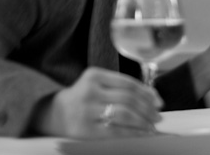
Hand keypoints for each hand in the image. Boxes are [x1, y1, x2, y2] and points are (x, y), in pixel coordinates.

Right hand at [30, 67, 162, 138]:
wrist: (51, 115)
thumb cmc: (83, 99)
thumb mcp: (98, 85)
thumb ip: (121, 88)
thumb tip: (153, 98)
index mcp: (95, 75)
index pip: (129, 83)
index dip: (147, 93)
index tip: (159, 102)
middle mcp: (90, 91)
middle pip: (128, 98)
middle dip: (148, 108)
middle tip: (158, 116)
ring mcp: (86, 111)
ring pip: (124, 114)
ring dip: (143, 121)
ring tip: (152, 126)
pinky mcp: (84, 130)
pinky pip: (115, 131)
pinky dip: (133, 132)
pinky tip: (142, 134)